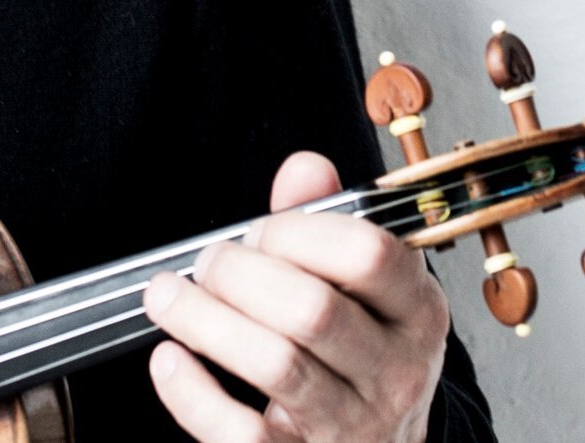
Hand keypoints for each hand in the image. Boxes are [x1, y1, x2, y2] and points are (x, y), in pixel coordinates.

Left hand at [142, 151, 451, 442]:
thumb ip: (327, 226)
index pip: (368, 255)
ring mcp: (352, 424)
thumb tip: (304, 168)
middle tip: (207, 265)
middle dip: (240, 274)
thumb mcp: (363, 294)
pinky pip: (240, 432)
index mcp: (416, 312)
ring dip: (204, 320)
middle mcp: (395, 371)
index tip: (259, 233)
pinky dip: (191, 392)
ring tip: (168, 297)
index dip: (299, 232)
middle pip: (312, 309)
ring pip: (275, 364)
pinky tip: (169, 360)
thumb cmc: (359, 363)